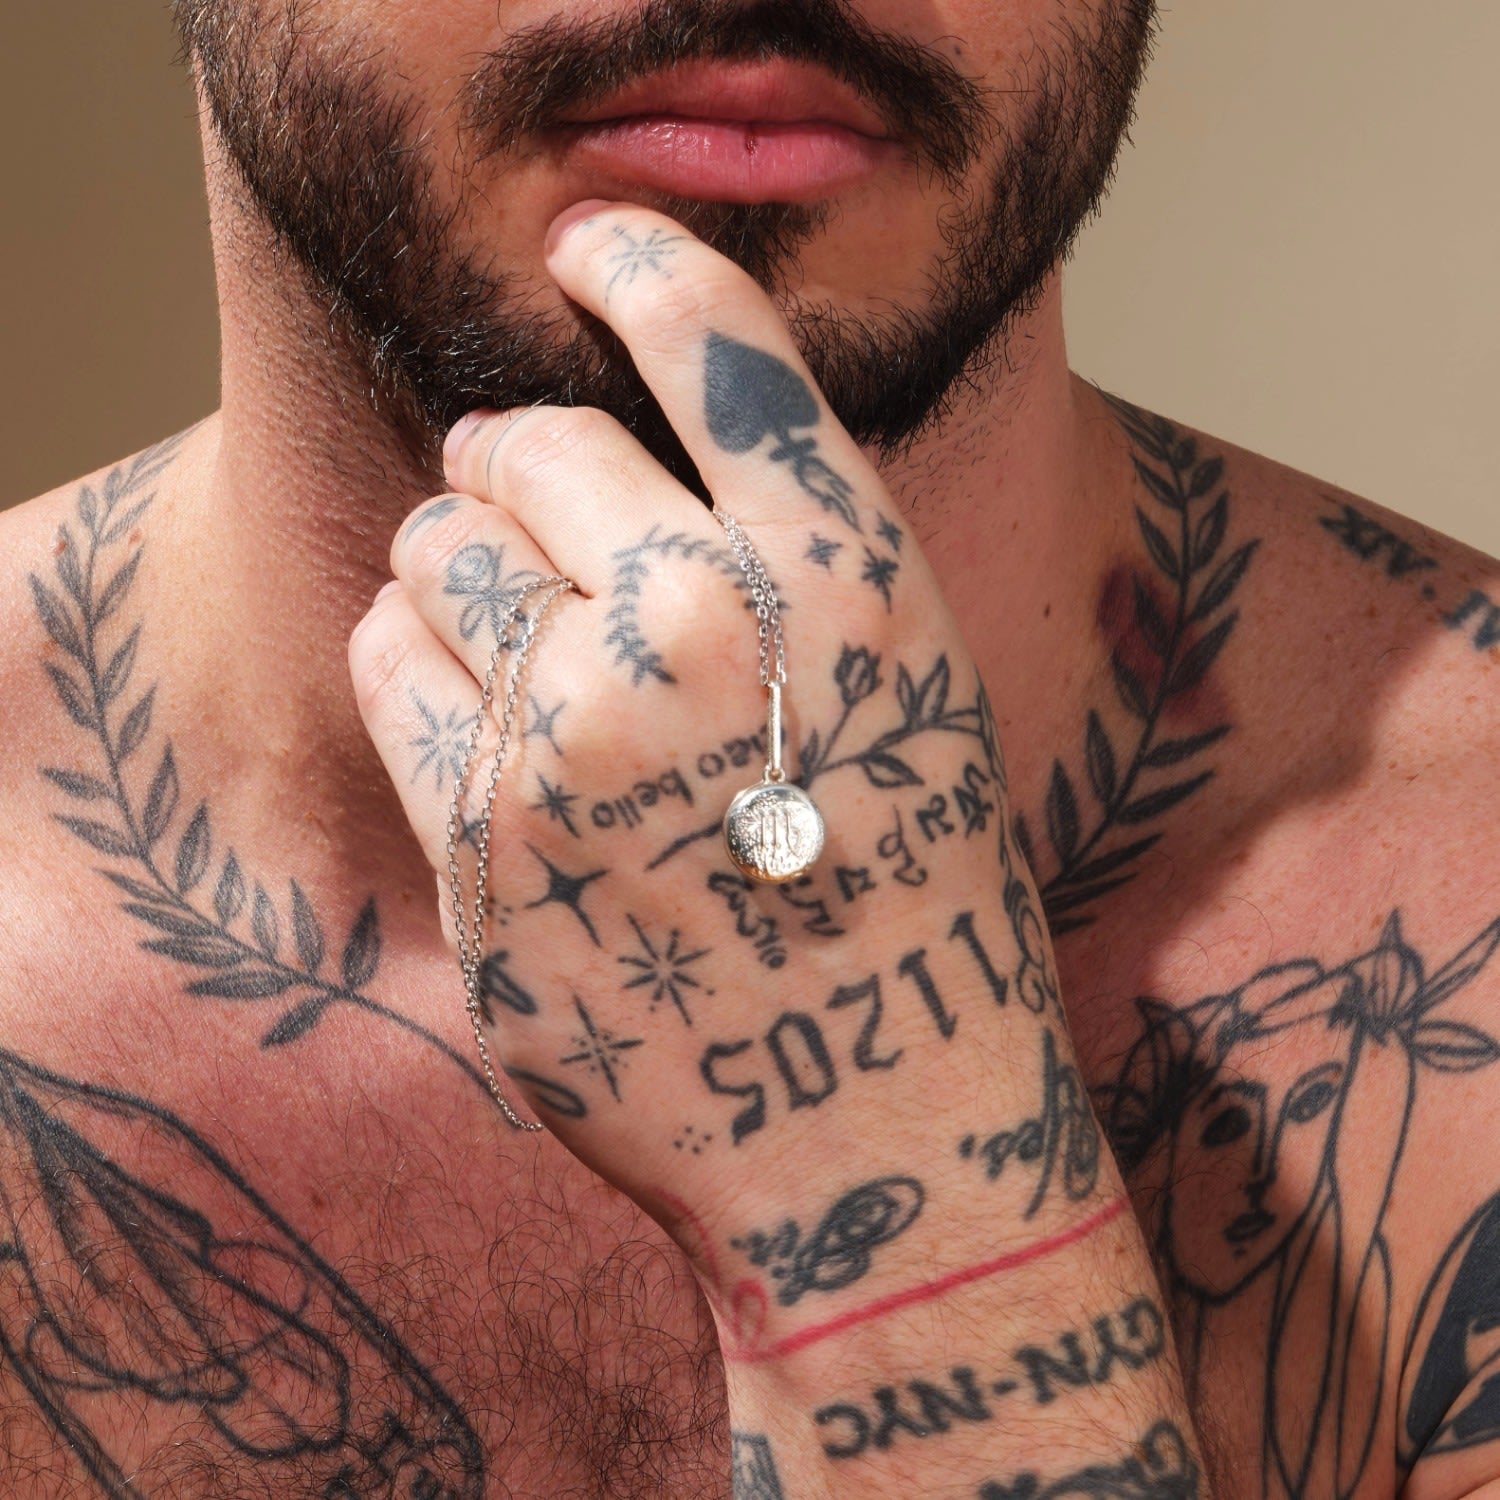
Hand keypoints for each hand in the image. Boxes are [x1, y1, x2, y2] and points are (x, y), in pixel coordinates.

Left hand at [351, 200, 1082, 1359]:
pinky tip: (469, 697)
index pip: (713, 335)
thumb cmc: (913, 900)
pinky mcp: (484, 838)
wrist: (878, 1121)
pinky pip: (386, 658)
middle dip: (516, 455)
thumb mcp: (911, 692)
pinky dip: (409, 651)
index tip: (586, 244)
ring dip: (458, 554)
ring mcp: (579, 734)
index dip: (635, 260)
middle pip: (526, 437)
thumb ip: (788, 559)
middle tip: (530, 498)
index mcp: (842, 573)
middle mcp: (703, 626)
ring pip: (434, 541)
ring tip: (510, 617)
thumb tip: (618, 458)